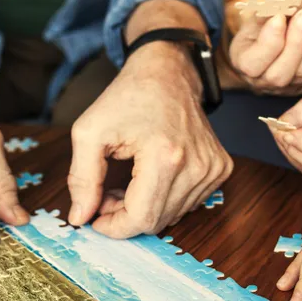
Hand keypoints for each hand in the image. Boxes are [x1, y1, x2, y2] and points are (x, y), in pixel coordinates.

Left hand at [67, 42, 232, 237]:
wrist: (167, 73)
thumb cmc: (128, 98)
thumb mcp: (89, 132)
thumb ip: (81, 179)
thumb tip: (81, 218)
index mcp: (165, 157)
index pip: (141, 219)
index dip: (114, 226)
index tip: (96, 215)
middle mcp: (196, 166)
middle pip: (157, 221)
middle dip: (126, 215)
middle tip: (107, 192)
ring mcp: (212, 168)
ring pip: (173, 215)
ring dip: (146, 207)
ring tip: (129, 181)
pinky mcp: (220, 168)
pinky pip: (189, 203)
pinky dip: (166, 198)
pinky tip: (152, 177)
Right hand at [228, 0, 301, 95]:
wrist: (277, 34)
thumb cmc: (262, 23)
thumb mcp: (255, 15)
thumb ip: (265, 12)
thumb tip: (282, 6)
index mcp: (247, 66)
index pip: (253, 64)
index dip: (268, 41)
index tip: (278, 16)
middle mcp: (268, 82)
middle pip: (282, 73)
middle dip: (296, 41)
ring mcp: (293, 85)